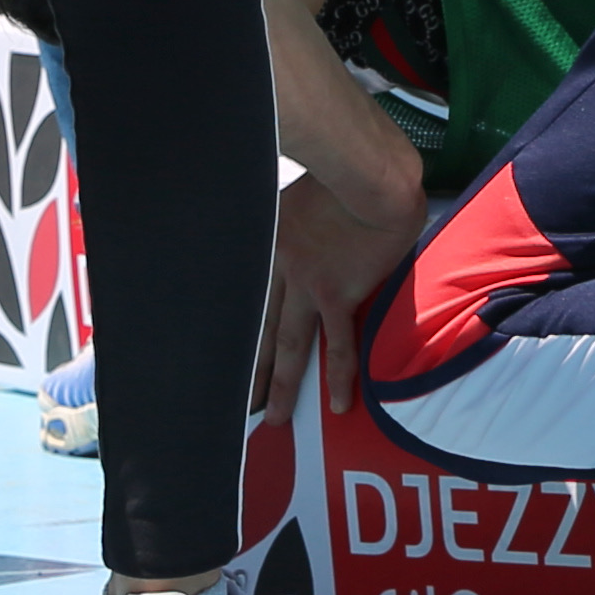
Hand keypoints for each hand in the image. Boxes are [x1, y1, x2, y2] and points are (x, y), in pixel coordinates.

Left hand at [255, 165, 420, 424]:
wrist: (370, 177)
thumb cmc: (340, 175)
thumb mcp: (295, 191)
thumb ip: (290, 214)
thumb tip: (299, 221)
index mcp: (272, 243)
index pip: (249, 292)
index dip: (236, 322)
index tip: (224, 348)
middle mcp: (284, 270)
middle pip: (261, 328)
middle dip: (251, 368)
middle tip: (240, 406)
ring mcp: (311, 286)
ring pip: (290, 345)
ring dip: (281, 383)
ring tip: (274, 419)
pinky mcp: (342, 295)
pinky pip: (340, 345)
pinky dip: (339, 377)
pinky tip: (337, 406)